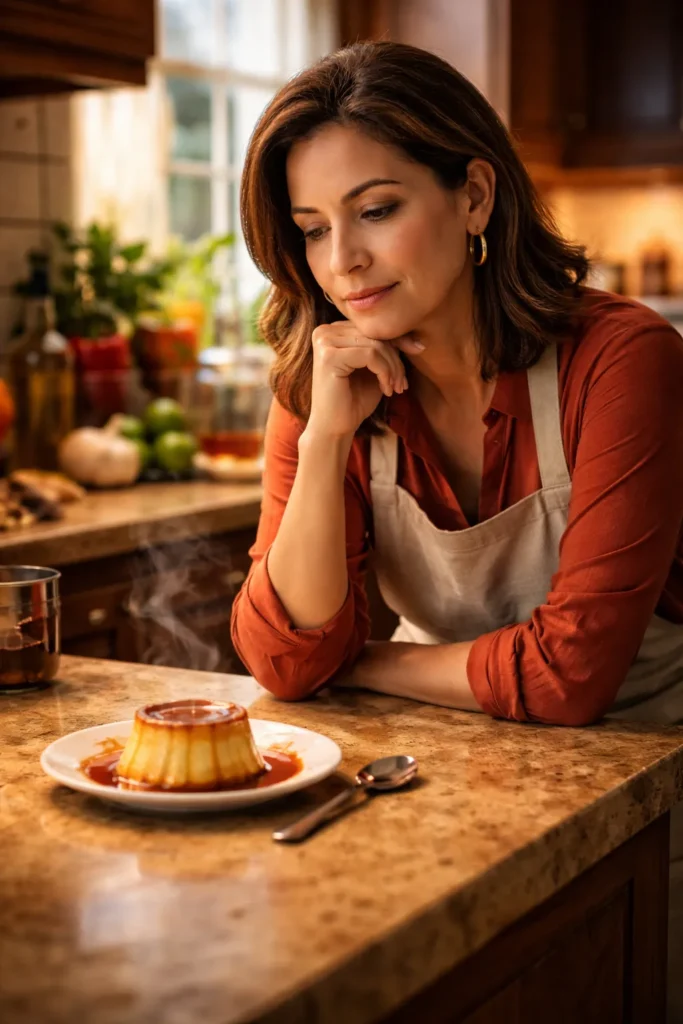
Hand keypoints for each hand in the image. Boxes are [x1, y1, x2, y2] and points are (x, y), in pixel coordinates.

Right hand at [306, 321, 424, 438]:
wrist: (335, 429)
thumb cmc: (354, 400)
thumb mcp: (375, 368)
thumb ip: (385, 348)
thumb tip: (414, 336)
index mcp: (333, 330)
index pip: (373, 326)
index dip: (399, 339)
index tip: (418, 351)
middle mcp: (325, 331)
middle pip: (375, 333)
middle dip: (396, 358)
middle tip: (403, 383)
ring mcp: (324, 342)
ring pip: (376, 344)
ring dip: (393, 368)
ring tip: (396, 388)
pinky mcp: (328, 356)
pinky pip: (370, 355)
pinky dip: (385, 373)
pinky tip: (386, 390)